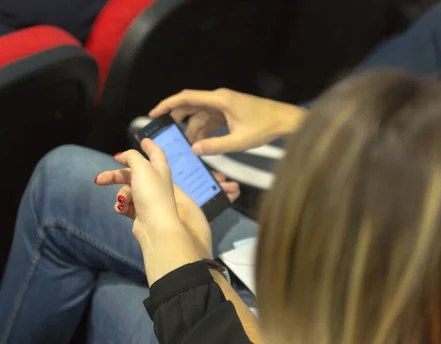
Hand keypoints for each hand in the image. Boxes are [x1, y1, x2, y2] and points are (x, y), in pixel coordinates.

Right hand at [95, 139, 200, 283]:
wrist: (155, 226)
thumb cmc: (151, 193)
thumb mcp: (141, 167)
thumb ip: (131, 157)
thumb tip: (122, 156)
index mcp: (160, 168)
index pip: (155, 153)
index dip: (149, 146)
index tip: (142, 140)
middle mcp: (155, 181)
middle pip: (132, 172)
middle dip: (114, 175)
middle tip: (99, 179)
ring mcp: (148, 198)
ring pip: (126, 189)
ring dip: (121, 194)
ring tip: (121, 201)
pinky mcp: (141, 212)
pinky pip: (126, 204)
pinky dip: (123, 205)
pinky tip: (123, 209)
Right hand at [149, 88, 306, 154]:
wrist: (286, 121)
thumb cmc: (265, 127)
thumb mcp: (239, 141)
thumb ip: (215, 146)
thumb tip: (194, 149)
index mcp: (220, 100)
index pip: (186, 98)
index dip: (167, 105)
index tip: (154, 114)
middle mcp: (220, 99)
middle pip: (190, 106)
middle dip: (178, 120)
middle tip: (167, 135)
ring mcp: (225, 105)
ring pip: (200, 115)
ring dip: (193, 129)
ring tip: (188, 146)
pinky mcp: (230, 112)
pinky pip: (211, 120)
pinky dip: (204, 131)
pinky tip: (201, 144)